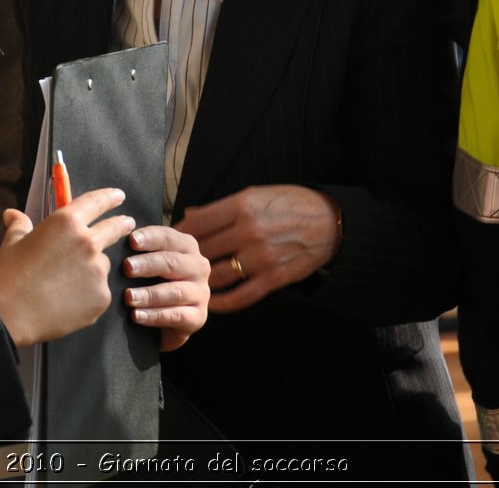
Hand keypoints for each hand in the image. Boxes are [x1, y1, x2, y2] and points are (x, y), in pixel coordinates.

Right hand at [0, 188, 133, 346]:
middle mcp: (87, 243)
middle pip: (114, 228)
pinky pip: (99, 291)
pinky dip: (89, 293)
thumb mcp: (12, 242)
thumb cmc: (8, 276)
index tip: (118, 196)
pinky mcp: (101, 297)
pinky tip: (69, 300)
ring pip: (103, 264)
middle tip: (127, 224)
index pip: (96, 202)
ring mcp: (97, 271)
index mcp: (66, 223)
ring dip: (94, 267)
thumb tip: (12, 214)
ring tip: (69, 281)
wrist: (9, 315)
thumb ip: (20, 224)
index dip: (109, 197)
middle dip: (122, 224)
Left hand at [122, 226, 209, 350]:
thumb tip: (114, 235)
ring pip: (175, 291)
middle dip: (148, 265)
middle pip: (172, 262)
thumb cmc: (153, 282)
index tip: (131, 240)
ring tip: (128, 297)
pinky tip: (136, 315)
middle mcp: (198, 267)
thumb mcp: (149, 263)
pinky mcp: (199, 317)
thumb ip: (139, 250)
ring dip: (150, 294)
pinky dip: (155, 315)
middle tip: (127, 268)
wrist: (166, 321)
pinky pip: (176, 316)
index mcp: (187, 247)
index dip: (150, 238)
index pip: (168, 237)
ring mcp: (201, 293)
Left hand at [175, 185, 339, 312]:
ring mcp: (261, 257)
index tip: (168, 242)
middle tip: (170, 268)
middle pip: (202, 251)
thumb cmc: (289, 204)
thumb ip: (221, 208)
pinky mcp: (274, 278)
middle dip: (183, 260)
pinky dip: (223, 302)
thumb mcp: (255, 195)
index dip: (177, 235)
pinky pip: (240, 296)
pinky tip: (212, 302)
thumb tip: (190, 216)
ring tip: (187, 284)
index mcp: (241, 206)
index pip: (197, 224)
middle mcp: (248, 231)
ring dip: (200, 282)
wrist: (330, 222)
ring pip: (217, 275)